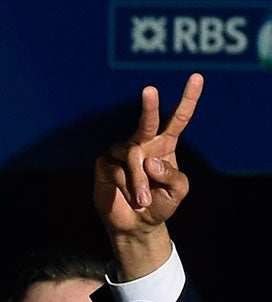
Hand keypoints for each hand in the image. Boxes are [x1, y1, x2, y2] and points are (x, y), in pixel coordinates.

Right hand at [93, 74, 198, 279]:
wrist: (135, 224)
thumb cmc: (160, 204)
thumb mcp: (177, 192)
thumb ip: (171, 175)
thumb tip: (150, 161)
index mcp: (165, 145)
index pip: (178, 119)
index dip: (188, 99)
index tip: (197, 77)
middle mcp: (142, 144)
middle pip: (148, 122)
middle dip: (149, 106)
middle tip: (150, 90)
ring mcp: (121, 152)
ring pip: (132, 157)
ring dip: (140, 182)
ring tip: (143, 200)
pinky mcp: (104, 163)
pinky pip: (117, 170)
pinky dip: (127, 186)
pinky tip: (131, 197)